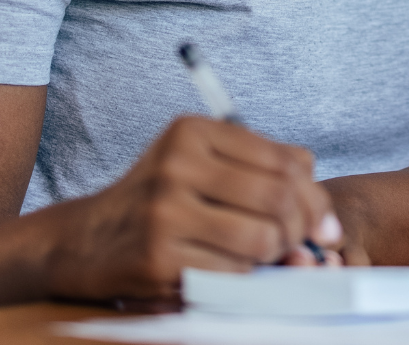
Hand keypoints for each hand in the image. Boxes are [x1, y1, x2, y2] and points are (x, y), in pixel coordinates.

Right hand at [40, 116, 344, 300]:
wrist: (86, 239)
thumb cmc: (159, 201)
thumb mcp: (203, 165)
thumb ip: (263, 171)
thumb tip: (322, 214)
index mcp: (193, 132)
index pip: (285, 161)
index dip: (315, 197)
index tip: (321, 222)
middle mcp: (178, 164)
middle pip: (279, 198)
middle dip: (300, 229)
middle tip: (298, 245)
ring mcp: (165, 211)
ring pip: (261, 239)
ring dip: (272, 255)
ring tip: (259, 255)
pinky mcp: (159, 256)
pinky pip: (232, 272)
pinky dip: (241, 276)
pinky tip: (226, 268)